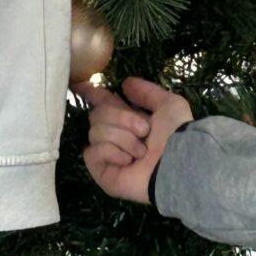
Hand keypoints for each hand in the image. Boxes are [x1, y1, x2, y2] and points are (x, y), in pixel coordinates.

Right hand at [81, 76, 193, 204]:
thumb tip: (125, 84)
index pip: (101, 102)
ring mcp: (106, 155)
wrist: (177, 163)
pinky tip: (128, 161)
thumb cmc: (175, 134)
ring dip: (123, 138)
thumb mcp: (168, 104)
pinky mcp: (101, 171)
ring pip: (95, 132)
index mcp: (128, 118)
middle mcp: (114, 135)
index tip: (78, 85)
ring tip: (141, 151)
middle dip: (121, 118)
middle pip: (96, 114)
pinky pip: (92, 152)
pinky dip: (112, 152)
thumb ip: (146, 91)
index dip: (89, 92)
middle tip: (144, 131)